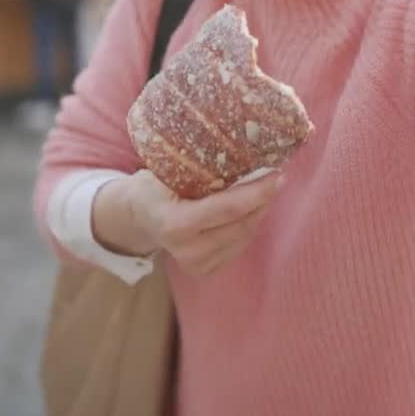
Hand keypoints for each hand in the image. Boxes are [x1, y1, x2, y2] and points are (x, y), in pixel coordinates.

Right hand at [92, 169, 284, 275]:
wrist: (137, 218)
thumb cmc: (154, 186)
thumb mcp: (166, 171)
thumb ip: (198, 166)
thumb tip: (241, 144)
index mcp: (175, 224)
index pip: (228, 208)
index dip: (257, 192)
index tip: (276, 174)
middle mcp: (187, 250)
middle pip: (242, 224)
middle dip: (263, 200)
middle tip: (276, 178)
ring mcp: (197, 265)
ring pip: (245, 235)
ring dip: (259, 211)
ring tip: (264, 189)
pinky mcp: (206, 271)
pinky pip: (239, 245)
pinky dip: (248, 224)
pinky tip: (248, 208)